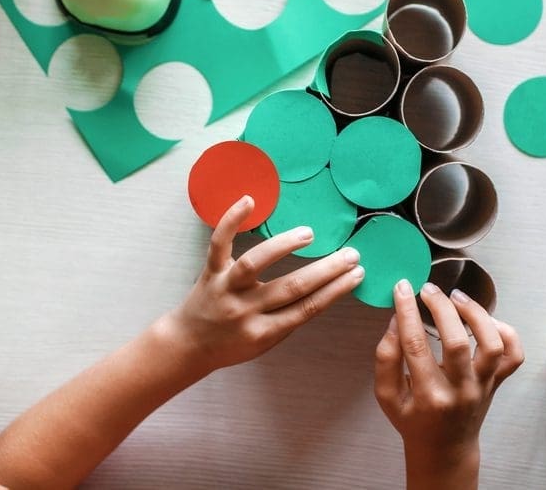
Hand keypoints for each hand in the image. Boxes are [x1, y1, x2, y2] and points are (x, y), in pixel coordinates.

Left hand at [158, 195, 364, 374]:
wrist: (187, 345)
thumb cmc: (231, 344)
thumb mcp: (265, 343)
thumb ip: (288, 320)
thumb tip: (323, 291)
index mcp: (264, 332)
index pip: (307, 309)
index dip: (335, 291)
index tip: (357, 274)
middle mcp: (245, 310)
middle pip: (290, 288)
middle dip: (326, 270)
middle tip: (351, 254)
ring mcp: (225, 288)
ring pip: (254, 264)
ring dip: (283, 246)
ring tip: (308, 233)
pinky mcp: (210, 271)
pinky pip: (219, 244)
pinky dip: (232, 220)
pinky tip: (248, 200)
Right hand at [374, 279, 523, 489]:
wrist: (445, 449)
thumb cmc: (413, 420)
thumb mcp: (386, 395)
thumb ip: (386, 358)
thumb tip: (396, 319)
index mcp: (429, 395)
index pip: (416, 345)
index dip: (407, 312)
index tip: (401, 288)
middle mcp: (461, 390)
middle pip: (457, 341)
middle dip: (441, 308)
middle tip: (427, 289)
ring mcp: (483, 386)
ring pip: (492, 345)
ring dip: (476, 315)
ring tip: (457, 297)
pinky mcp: (497, 382)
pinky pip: (513, 355)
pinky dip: (505, 332)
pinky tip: (484, 319)